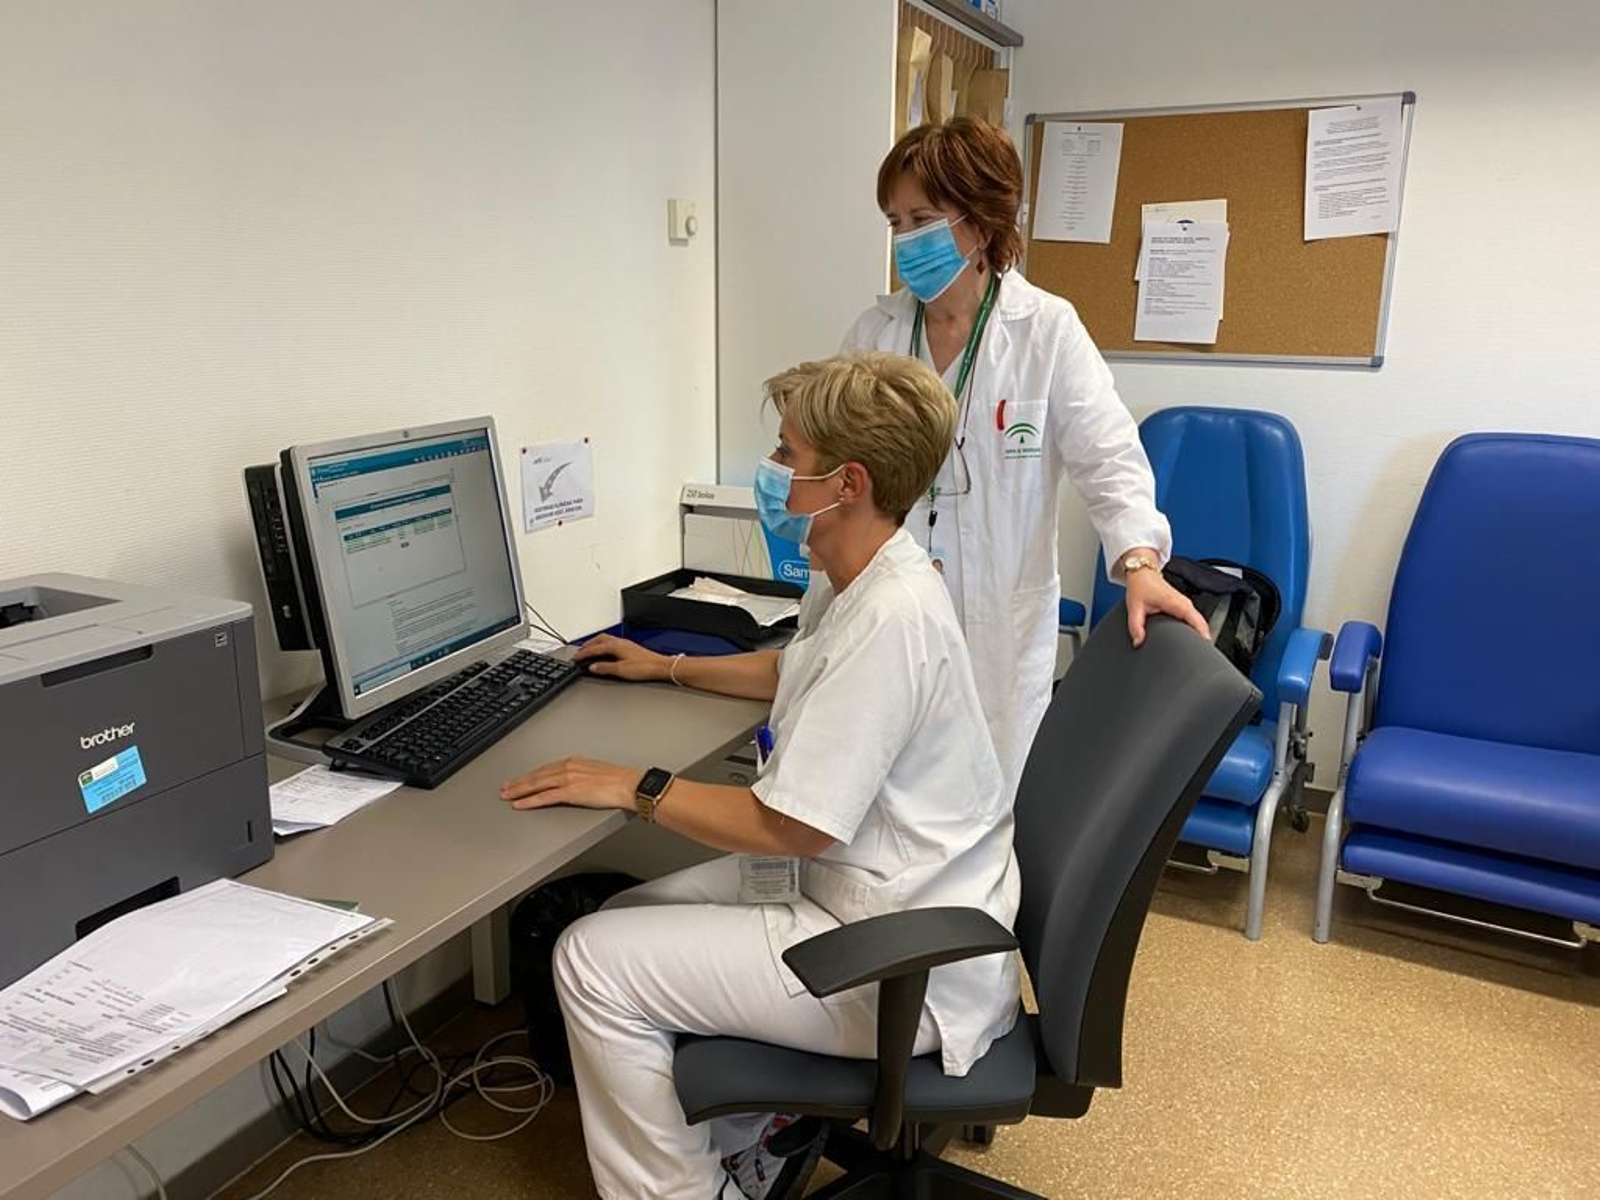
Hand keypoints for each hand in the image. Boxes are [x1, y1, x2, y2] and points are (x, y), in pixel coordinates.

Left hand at [500, 757, 640, 811]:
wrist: (629, 784)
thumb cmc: (620, 781)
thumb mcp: (597, 773)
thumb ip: (583, 776)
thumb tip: (577, 783)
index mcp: (575, 762)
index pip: (546, 768)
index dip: (530, 775)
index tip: (520, 779)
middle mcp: (568, 767)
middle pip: (537, 775)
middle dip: (519, 782)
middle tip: (505, 788)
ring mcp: (568, 779)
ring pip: (536, 784)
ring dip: (519, 790)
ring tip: (507, 796)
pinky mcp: (570, 792)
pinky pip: (544, 797)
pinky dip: (530, 801)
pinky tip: (520, 804)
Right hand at [574, 634, 670, 681]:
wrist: (660, 666)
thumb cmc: (644, 667)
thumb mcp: (621, 670)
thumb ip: (605, 668)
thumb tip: (593, 667)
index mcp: (616, 645)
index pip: (595, 648)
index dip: (584, 653)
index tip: (575, 657)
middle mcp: (620, 642)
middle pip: (599, 640)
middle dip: (588, 645)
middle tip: (580, 651)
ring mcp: (626, 644)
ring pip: (606, 640)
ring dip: (596, 644)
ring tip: (590, 649)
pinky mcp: (630, 648)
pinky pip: (613, 643)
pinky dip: (604, 646)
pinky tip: (606, 652)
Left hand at [1124, 564, 1209, 647]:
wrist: (1142, 574)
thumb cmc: (1141, 586)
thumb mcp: (1135, 607)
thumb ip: (1135, 626)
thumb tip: (1138, 641)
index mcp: (1176, 603)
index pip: (1196, 620)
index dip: (1202, 634)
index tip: (1205, 646)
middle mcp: (1184, 603)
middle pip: (1201, 624)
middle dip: (1203, 638)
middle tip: (1201, 653)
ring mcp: (1185, 605)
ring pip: (1199, 622)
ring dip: (1200, 634)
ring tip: (1198, 649)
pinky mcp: (1182, 607)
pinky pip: (1194, 620)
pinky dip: (1196, 629)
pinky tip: (1193, 639)